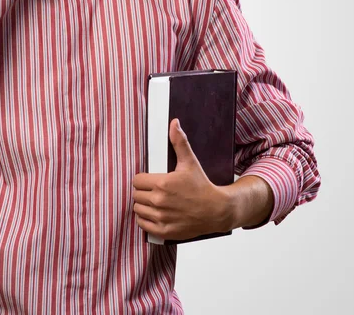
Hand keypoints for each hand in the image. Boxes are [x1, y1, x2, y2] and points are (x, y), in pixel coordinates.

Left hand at [132, 118, 232, 240]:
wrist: (217, 210)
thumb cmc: (202, 185)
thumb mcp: (190, 162)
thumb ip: (179, 142)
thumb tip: (174, 123)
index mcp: (163, 183)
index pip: (136, 180)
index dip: (142, 179)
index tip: (150, 180)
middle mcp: (160, 201)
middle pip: (136, 194)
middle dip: (142, 191)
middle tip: (153, 191)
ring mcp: (162, 218)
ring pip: (137, 209)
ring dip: (143, 206)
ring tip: (153, 202)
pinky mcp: (164, 231)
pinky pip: (143, 225)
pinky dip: (145, 220)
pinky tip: (154, 214)